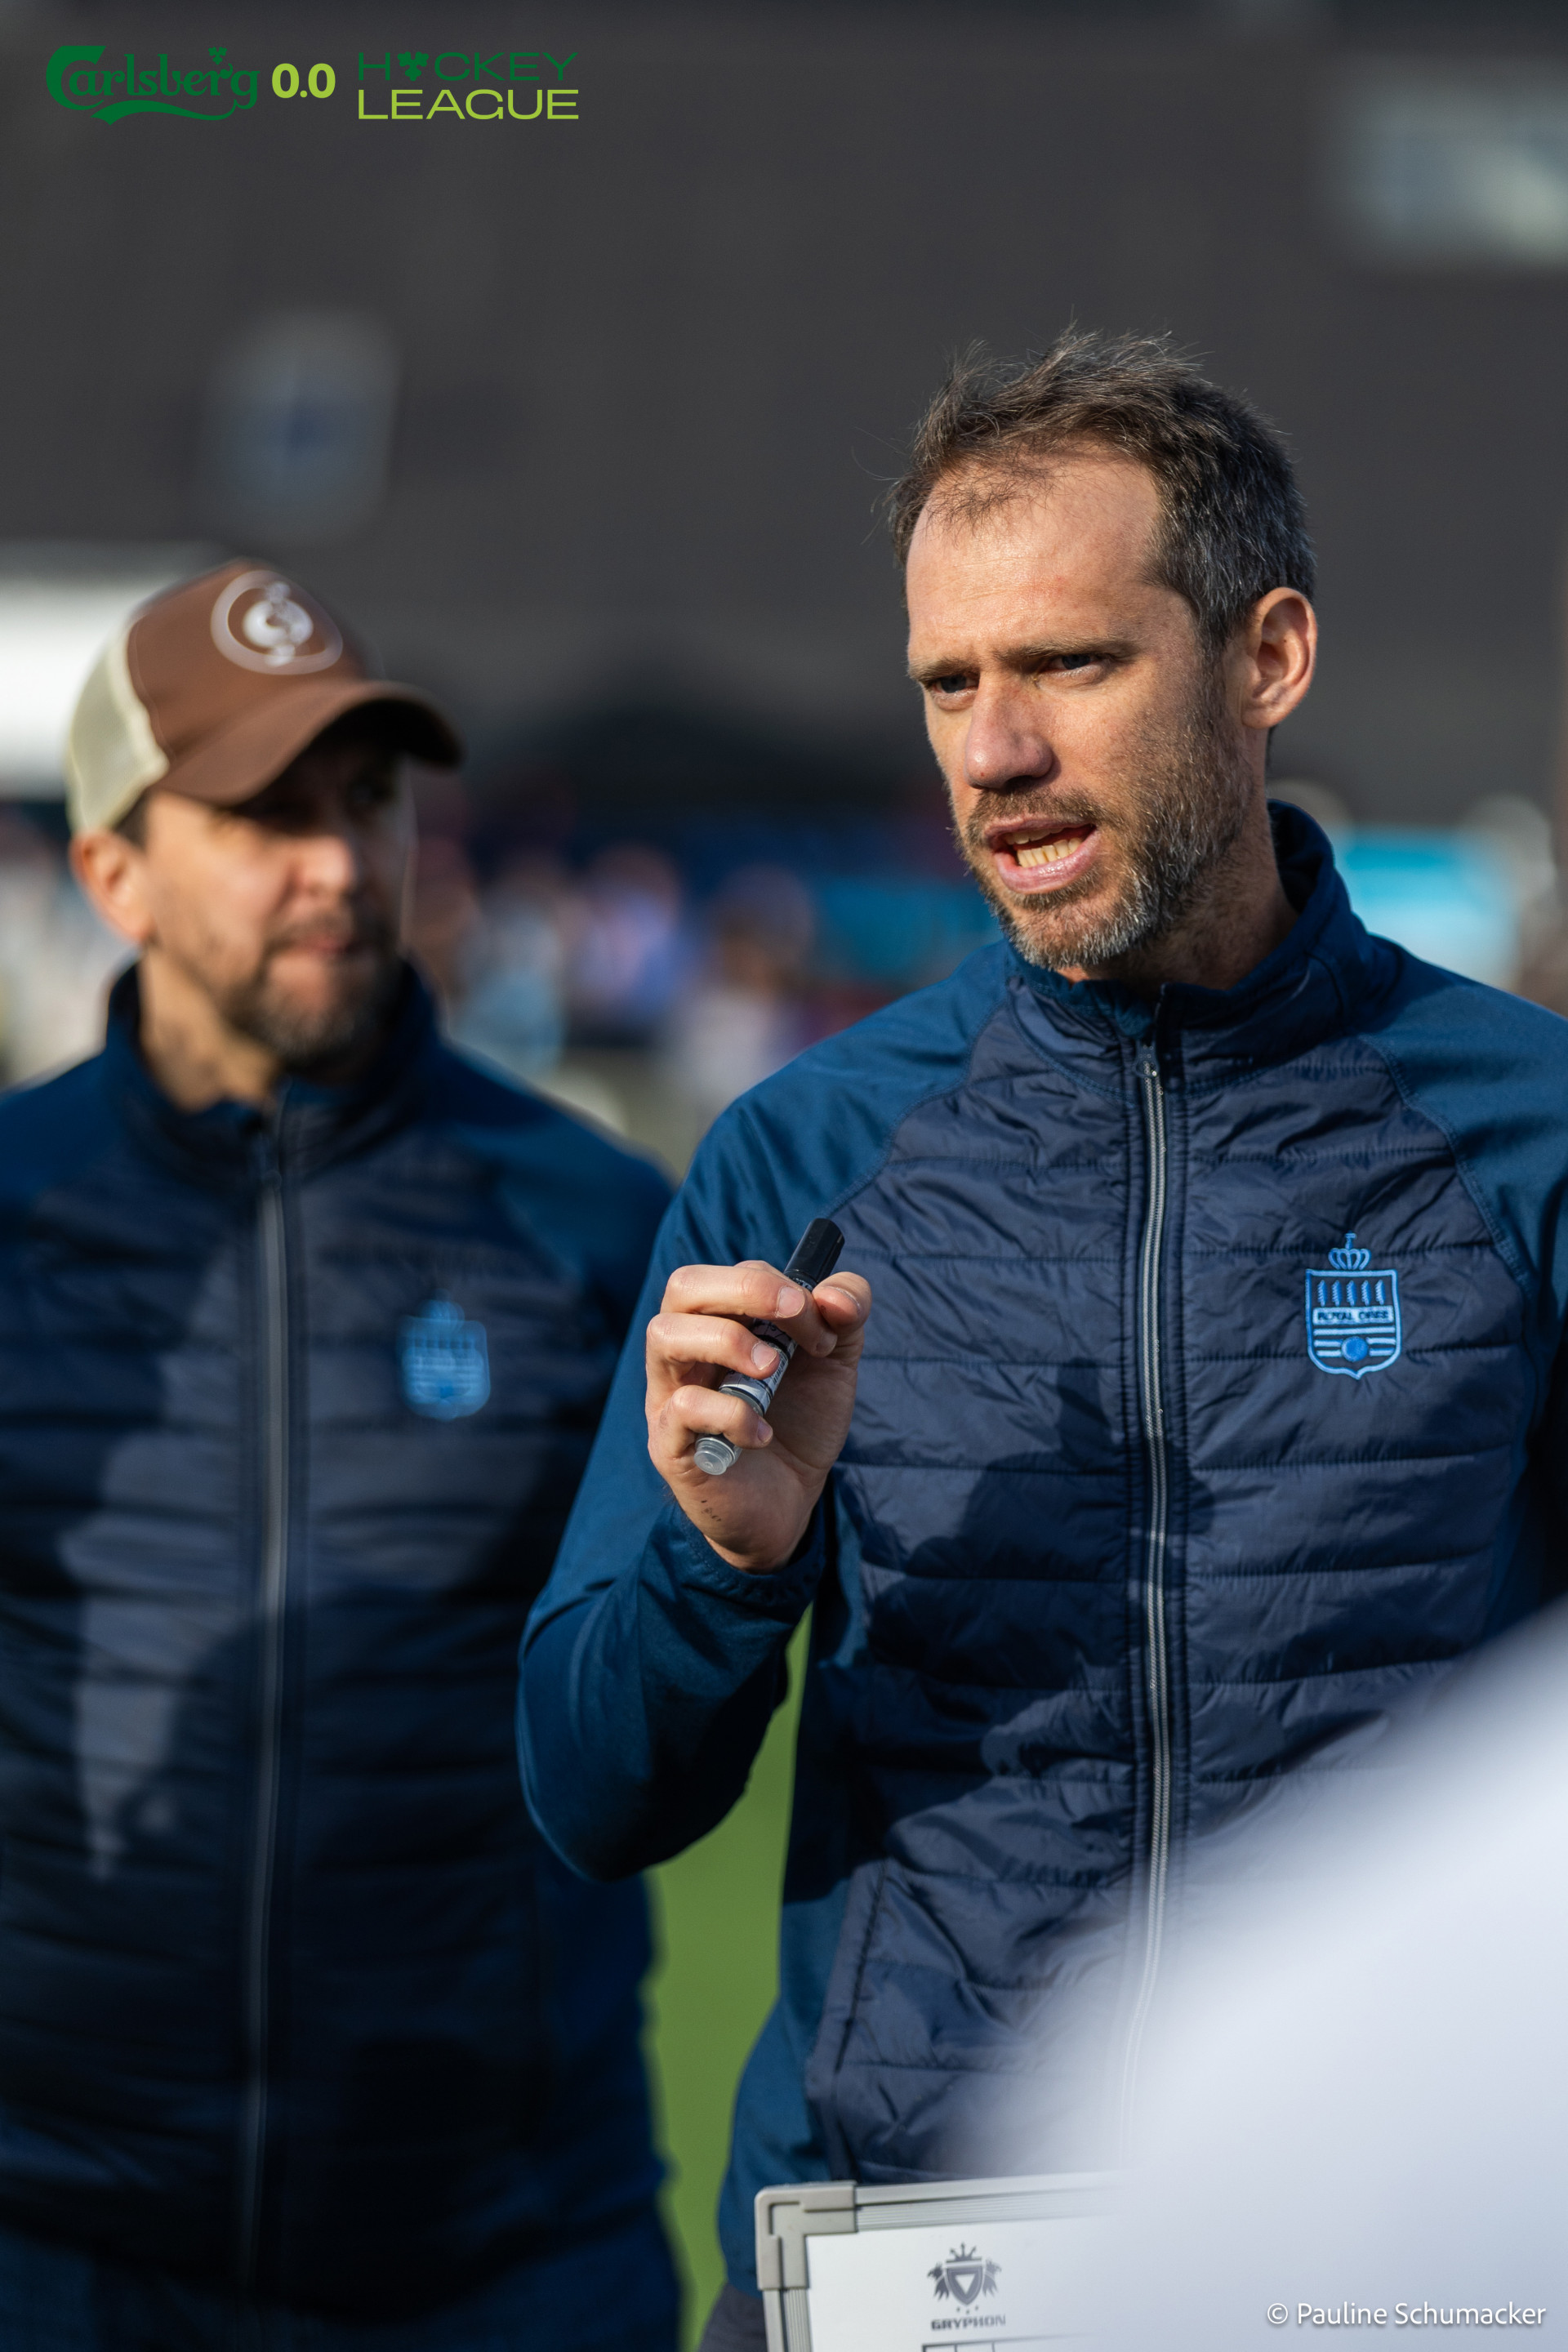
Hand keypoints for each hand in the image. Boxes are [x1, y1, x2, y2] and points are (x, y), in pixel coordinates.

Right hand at [646, 1259, 871, 1572]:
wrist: (789, 1503)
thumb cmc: (799, 1422)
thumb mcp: (834, 1363)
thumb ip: (845, 1315)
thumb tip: (833, 1297)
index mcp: (722, 1319)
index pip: (737, 1273)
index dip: (787, 1288)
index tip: (825, 1328)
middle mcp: (687, 1350)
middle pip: (683, 1285)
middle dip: (745, 1289)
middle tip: (794, 1315)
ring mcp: (669, 1395)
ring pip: (664, 1334)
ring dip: (728, 1340)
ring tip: (773, 1371)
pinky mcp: (669, 1444)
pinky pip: (681, 1408)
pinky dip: (731, 1413)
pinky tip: (763, 1433)